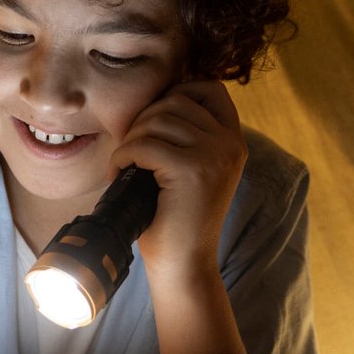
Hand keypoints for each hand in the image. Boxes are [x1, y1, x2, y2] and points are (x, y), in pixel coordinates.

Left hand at [107, 79, 246, 278]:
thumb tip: (153, 100)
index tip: (154, 118)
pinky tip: (119, 173)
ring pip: (158, 120)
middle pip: (176, 100)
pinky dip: (123, 156)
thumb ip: (187, 137)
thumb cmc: (177, 218)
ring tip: (126, 163)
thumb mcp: (194, 170)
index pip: (212, 88)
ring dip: (131, 138)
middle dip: (144, 119)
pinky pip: (144, 145)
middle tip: (131, 149)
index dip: (178, 91)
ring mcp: (214, 155)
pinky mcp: (191, 170)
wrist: (184, 264)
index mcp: (233, 142)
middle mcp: (230, 144)